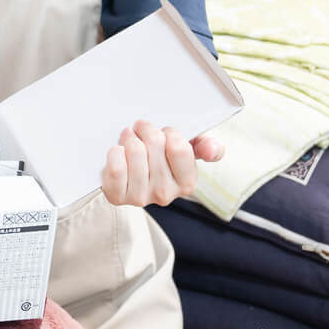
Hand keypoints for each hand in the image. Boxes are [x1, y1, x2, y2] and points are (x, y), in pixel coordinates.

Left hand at [101, 121, 226, 207]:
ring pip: (134, 151)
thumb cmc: (161, 159)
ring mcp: (140, 198)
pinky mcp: (116, 196)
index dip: (169, 133)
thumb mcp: (189, 151)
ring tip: (130, 139)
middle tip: (142, 130)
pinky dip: (115, 153)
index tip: (164, 133)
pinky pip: (116, 167)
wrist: (130, 175)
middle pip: (155, 144)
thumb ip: (207, 147)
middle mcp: (165, 195)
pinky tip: (119, 152)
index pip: (179, 147)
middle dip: (147, 130)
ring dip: (129, 138)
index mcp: (187, 183)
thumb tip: (213, 149)